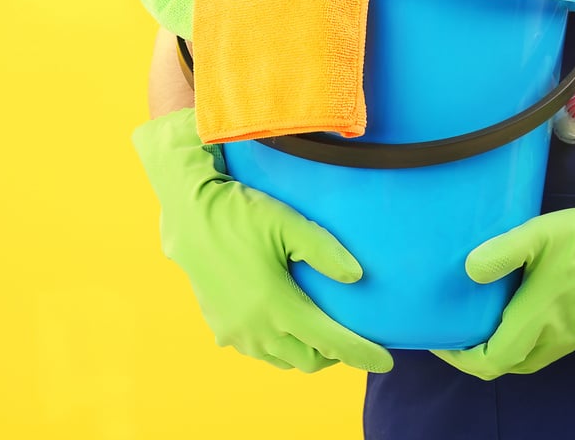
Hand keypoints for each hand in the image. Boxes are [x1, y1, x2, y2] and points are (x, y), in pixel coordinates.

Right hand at [132, 108, 392, 372]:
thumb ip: (325, 251)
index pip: (331, 342)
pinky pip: (256, 350)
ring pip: (281, 360)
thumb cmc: (240, 213)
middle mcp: (256, 328)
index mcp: (277, 305)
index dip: (362, 353)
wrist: (188, 213)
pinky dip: (276, 345)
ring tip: (316, 328)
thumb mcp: (287, 223)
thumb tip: (357, 277)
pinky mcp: (219, 325)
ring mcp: (234, 331)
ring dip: (303, 351)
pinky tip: (279, 322)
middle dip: (333, 355)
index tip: (386, 361)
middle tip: (347, 333)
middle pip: (308, 360)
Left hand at [433, 170, 574, 379]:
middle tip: (450, 329)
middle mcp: (553, 336)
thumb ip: (503, 252)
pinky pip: (538, 349)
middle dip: (473, 355)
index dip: (461, 357)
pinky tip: (503, 316)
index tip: (440, 338)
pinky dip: (514, 343)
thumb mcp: (540, 234)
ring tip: (470, 324)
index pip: (493, 360)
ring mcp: (567, 335)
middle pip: (504, 365)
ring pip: (522, 359)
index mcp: (539, 318)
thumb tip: (469, 271)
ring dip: (495, 350)